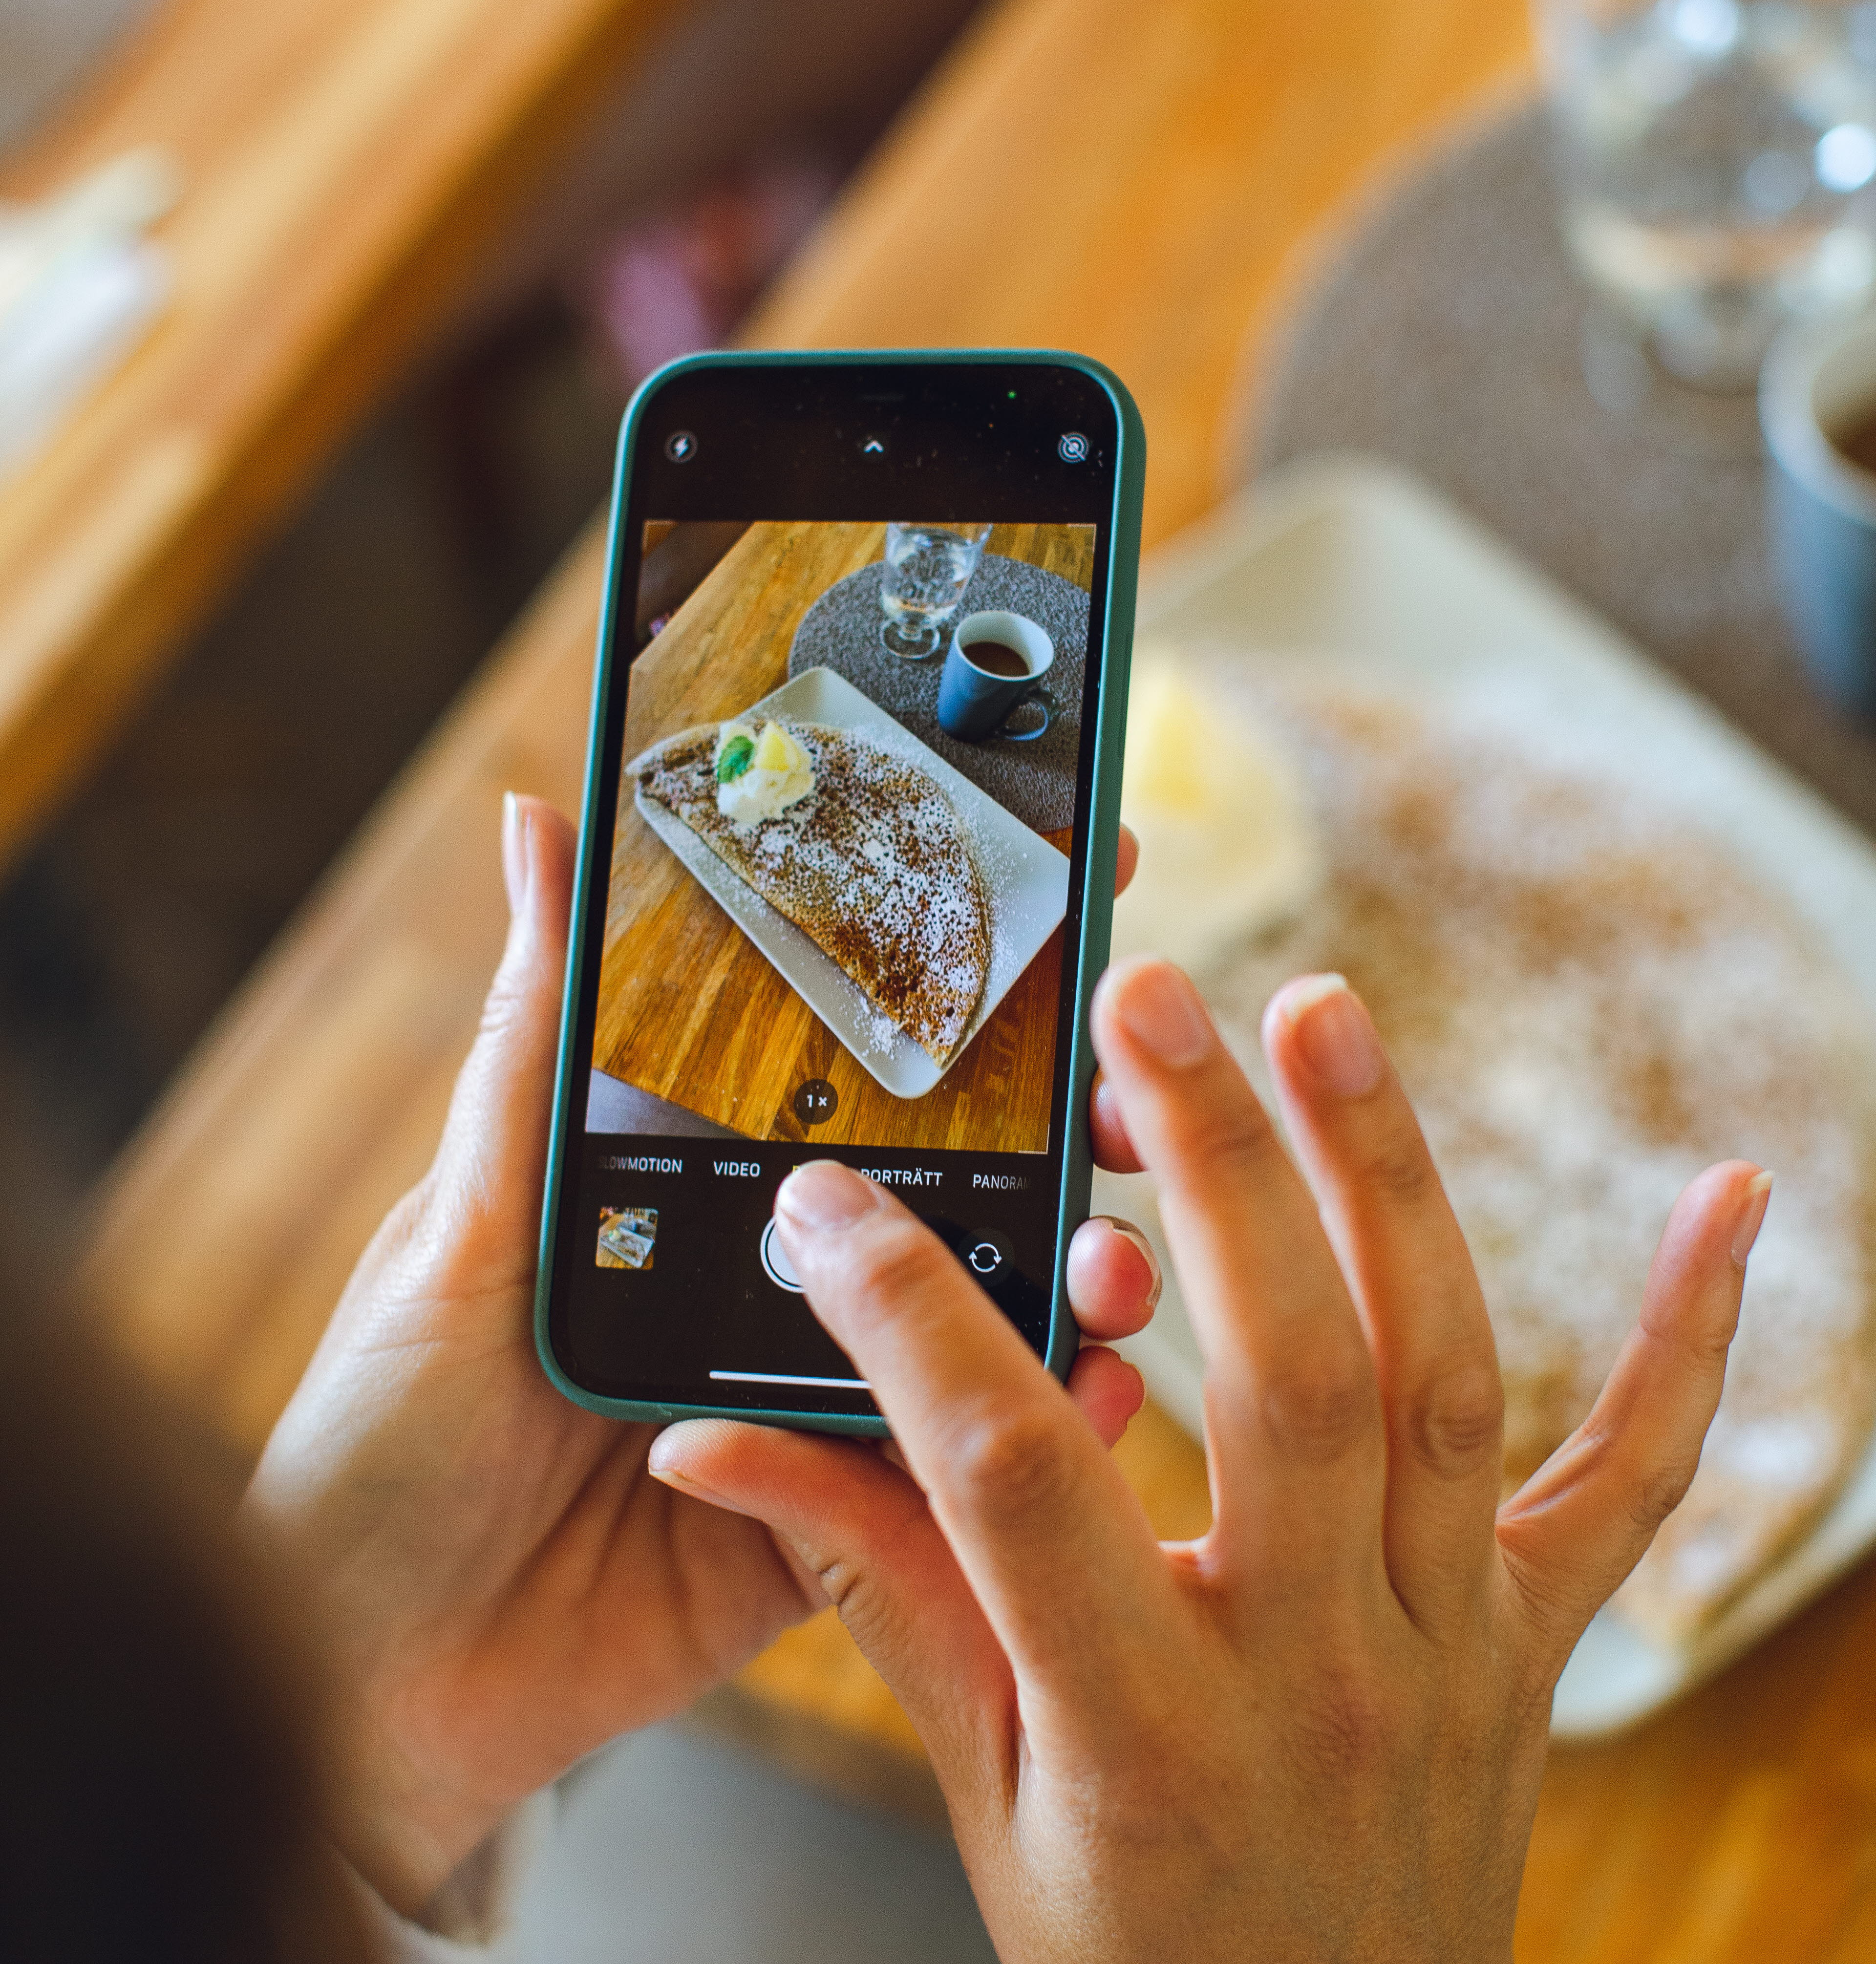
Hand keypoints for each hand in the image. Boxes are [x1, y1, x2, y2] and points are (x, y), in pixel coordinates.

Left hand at [244, 798, 1155, 1916]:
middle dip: (1070, 1134)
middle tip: (1136, 1104)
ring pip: (982, 1322)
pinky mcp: (840, 1524)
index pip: (860, 1066)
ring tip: (1115, 1268)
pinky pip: (956, 1474)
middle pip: (957, 1186)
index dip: (970, 989)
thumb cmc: (387, 1425)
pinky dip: (1034, 1438)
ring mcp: (822, 1396)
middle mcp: (784, 1277)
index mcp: (707, 1185)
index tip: (1074, 900)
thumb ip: (535, 1040)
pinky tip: (1088, 1402)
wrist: (366, 1673)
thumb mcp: (469, 1217)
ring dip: (1075, 1281)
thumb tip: (538, 826)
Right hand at [649, 960, 1769, 1963]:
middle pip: (1290, 1384)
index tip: (839, 1202)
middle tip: (1155, 1000)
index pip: (1016, 1481)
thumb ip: (869, 1590)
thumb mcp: (980, 1787)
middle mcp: (1323, 1674)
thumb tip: (717, 1448)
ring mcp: (1455, 1651)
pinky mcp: (1537, 1640)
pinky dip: (1691, 1336)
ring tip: (1325, 1013)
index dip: (914, 1322)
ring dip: (1391, 1181)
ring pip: (1446, 1384)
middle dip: (1217, 1171)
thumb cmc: (1126, 1950)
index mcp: (1145, 1731)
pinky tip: (1731, 1198)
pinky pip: (1636, 1480)